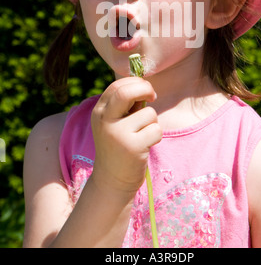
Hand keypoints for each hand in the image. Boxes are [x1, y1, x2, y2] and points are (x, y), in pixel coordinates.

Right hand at [90, 77, 161, 193]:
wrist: (112, 181)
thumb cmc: (119, 146)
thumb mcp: (114, 123)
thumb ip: (125, 105)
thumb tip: (145, 85)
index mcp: (99, 111)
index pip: (117, 85)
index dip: (135, 82)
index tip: (145, 89)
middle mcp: (105, 121)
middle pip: (128, 91)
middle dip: (145, 89)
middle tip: (153, 96)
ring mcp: (118, 134)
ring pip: (149, 113)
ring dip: (152, 123)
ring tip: (142, 136)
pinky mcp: (133, 147)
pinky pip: (156, 130)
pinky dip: (156, 136)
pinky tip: (146, 146)